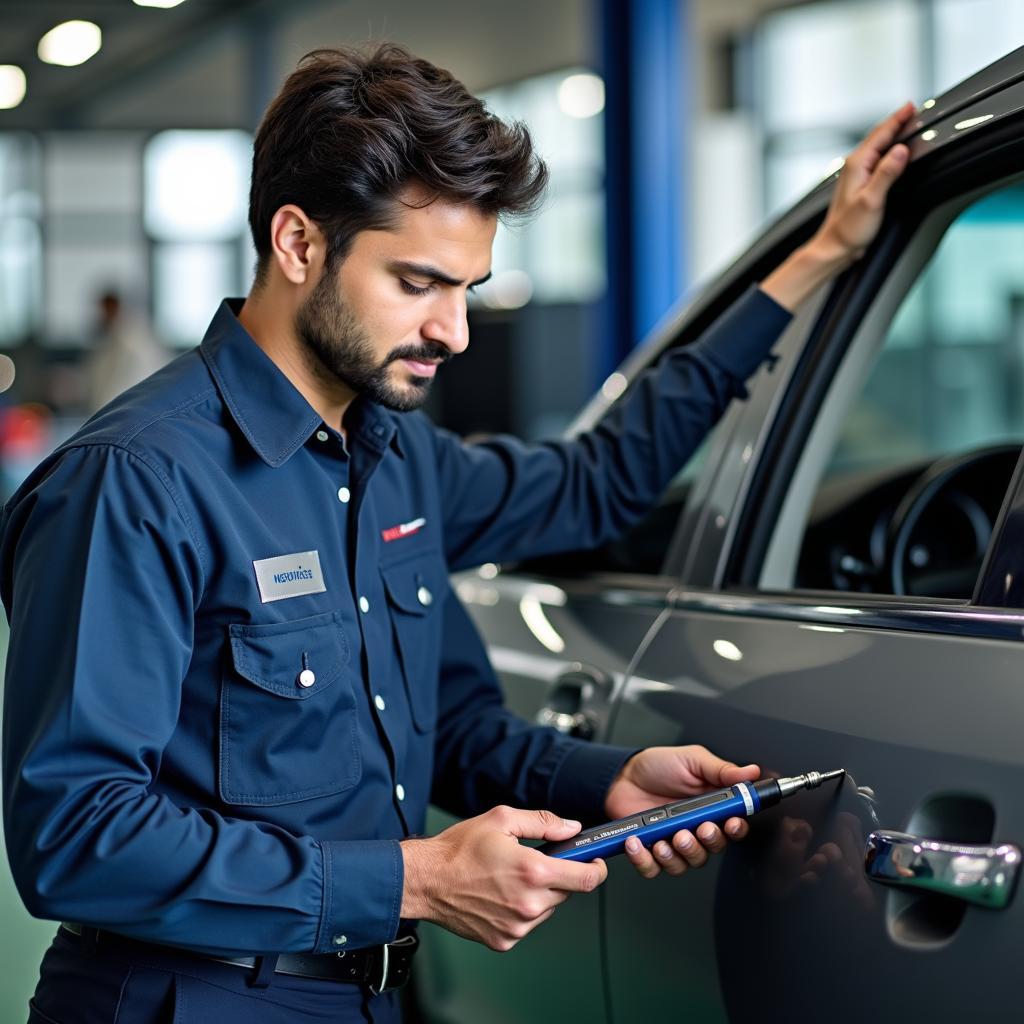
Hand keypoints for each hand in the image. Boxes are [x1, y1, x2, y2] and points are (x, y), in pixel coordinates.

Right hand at [400, 806, 606, 950]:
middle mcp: (529, 904)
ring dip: (540, 893)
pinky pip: (527, 923)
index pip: (587, 879)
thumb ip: (544, 822)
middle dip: (560, 875)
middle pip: (568, 892)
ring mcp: (517, 926)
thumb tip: (572, 827)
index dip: (596, 869)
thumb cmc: (459, 849)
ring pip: (547, 909)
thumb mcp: (502, 819)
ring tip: (511, 876)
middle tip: (537, 861)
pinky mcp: (505, 940)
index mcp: (533, 872)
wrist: (426, 880)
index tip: (595, 861)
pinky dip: (521, 909)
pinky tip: (500, 894)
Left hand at [604, 745, 758, 879]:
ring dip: (677, 855)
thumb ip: (722, 770)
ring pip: (686, 863)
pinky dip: (646, 860)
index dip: (735, 829)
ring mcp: (673, 841)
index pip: (733, 827)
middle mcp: (695, 828)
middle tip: (697, 829)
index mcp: (711, 807)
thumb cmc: (657, 766)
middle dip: (707, 842)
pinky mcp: (651, 851)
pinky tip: (639, 843)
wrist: (621, 774)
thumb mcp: (692, 760)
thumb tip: (751, 772)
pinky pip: (654, 868)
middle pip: (713, 849)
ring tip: (665, 839)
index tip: (730, 823)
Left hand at [761, 100, 916, 310]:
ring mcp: (855, 175)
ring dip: (891, 134)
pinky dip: (886, 150)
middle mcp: (854, 166)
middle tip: (912, 110)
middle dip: (895, 122)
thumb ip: (887, 173)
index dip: (897, 119)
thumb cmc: (849, 229)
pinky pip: (875, 159)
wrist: (835, 247)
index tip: (911, 106)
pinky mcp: (859, 184)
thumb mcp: (871, 200)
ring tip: (905, 124)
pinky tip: (891, 152)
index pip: (880, 134)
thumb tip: (901, 149)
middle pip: (878, 137)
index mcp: (857, 165)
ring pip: (876, 147)